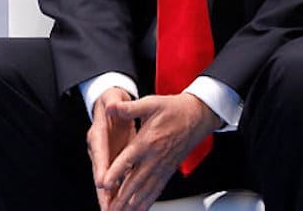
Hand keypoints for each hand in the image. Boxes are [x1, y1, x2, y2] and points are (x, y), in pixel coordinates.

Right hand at [88, 87, 135, 209]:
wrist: (110, 104)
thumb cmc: (113, 101)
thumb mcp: (114, 97)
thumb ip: (114, 102)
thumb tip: (110, 104)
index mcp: (98, 132)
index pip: (99, 150)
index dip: (101, 167)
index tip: (103, 182)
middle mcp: (97, 147)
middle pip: (98, 171)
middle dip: (102, 191)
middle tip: (106, 206)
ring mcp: (102, 156)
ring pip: (104, 179)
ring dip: (108, 197)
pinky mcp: (109, 161)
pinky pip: (112, 178)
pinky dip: (115, 192)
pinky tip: (120, 205)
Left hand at [99, 93, 222, 210]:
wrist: (197, 116)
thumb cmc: (174, 109)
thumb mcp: (150, 103)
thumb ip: (129, 108)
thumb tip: (111, 107)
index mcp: (147, 142)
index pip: (128, 161)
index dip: (115, 173)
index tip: (105, 184)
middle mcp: (155, 158)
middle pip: (134, 182)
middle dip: (120, 198)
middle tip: (109, 209)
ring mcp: (162, 167)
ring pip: (145, 190)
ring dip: (131, 204)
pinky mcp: (168, 171)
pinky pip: (156, 190)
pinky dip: (147, 202)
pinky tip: (139, 210)